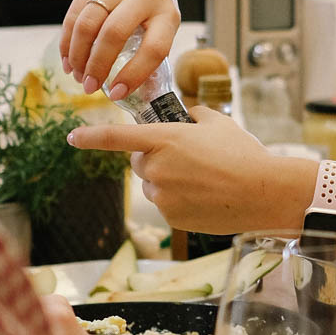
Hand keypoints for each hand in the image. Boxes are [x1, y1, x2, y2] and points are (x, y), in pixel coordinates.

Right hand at [59, 0, 180, 97]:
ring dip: (78, 56)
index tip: (117, 93)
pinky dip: (68, 42)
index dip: (134, 75)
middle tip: (90, 87)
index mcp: (167, 11)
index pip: (153, 49)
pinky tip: (68, 59)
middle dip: (97, 67)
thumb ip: (151, 44)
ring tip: (78, 75)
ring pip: (87, 25)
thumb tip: (131, 88)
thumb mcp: (167, 15)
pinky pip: (74, 15)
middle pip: (113, 36)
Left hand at [68, 106, 283, 233]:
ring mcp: (163, 195)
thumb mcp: (218, 123)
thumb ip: (194, 116)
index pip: (116, 138)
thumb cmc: (244, 154)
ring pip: (152, 185)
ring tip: (203, 179)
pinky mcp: (171, 217)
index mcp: (165, 139)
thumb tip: (186, 118)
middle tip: (187, 158)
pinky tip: (205, 196)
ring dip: (167, 180)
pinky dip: (179, 199)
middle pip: (139, 162)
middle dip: (155, 158)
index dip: (90, 137)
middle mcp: (157, 168)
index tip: (71, 137)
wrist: (264, 193)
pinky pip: (166, 204)